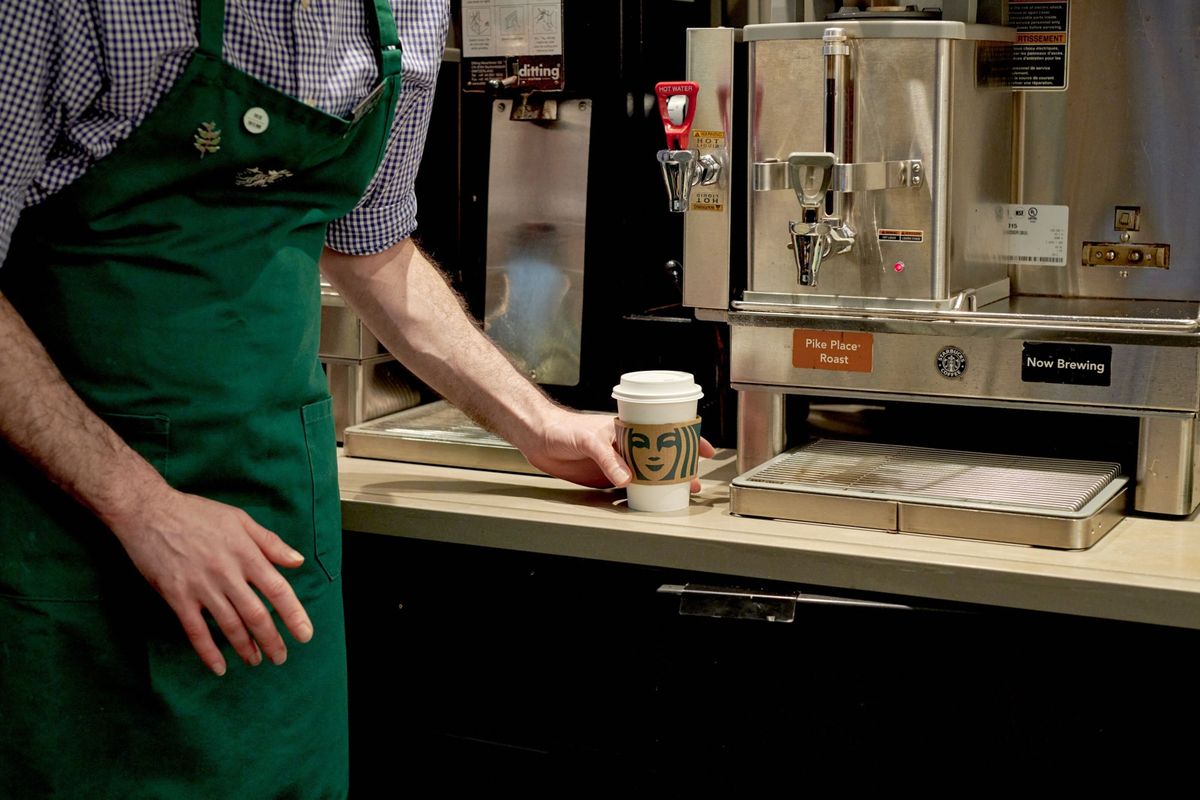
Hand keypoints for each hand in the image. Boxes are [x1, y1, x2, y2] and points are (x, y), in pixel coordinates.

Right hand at [108, 487, 312, 675]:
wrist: (149, 512)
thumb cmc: (197, 513)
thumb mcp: (239, 519)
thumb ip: (270, 542)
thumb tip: (297, 561)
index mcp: (246, 553)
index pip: (277, 589)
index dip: (293, 614)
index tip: (305, 634)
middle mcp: (227, 573)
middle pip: (256, 614)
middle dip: (272, 640)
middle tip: (281, 657)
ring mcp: (201, 587)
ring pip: (229, 625)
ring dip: (245, 647)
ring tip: (256, 661)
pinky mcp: (176, 596)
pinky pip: (195, 630)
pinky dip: (208, 652)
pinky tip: (218, 667)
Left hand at [520, 408, 714, 491]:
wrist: (538, 438)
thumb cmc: (562, 427)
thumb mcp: (589, 440)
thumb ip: (608, 459)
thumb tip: (626, 478)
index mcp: (627, 429)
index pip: (663, 430)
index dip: (685, 438)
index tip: (703, 448)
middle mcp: (625, 445)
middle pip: (660, 456)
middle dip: (680, 467)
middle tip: (694, 479)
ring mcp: (616, 461)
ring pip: (647, 473)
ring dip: (663, 483)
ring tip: (679, 493)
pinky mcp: (605, 477)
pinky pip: (628, 487)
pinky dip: (640, 494)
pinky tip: (649, 501)